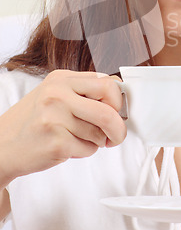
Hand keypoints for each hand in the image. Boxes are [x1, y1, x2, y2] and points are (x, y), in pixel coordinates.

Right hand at [0, 70, 126, 185]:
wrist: (2, 146)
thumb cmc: (33, 121)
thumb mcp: (54, 94)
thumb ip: (83, 91)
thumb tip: (120, 96)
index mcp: (60, 78)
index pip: (106, 83)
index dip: (118, 101)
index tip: (118, 112)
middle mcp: (57, 94)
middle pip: (108, 109)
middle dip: (118, 127)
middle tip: (116, 135)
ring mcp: (55, 117)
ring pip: (99, 132)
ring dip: (96, 141)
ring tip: (76, 138)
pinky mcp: (56, 141)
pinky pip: (89, 148)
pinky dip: (85, 151)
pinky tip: (68, 146)